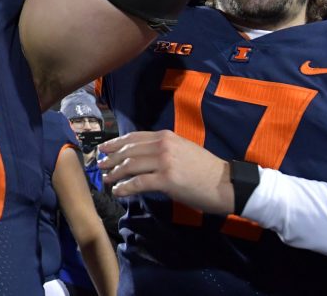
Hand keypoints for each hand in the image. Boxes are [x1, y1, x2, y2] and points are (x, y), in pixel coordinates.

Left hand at [99, 130, 233, 214]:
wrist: (227, 183)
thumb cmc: (206, 169)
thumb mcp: (182, 150)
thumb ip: (162, 150)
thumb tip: (141, 156)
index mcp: (165, 136)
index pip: (133, 137)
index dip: (115, 143)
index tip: (103, 148)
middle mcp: (163, 145)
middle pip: (128, 151)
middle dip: (110, 158)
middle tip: (99, 166)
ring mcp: (164, 162)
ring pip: (130, 166)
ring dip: (115, 173)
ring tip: (106, 180)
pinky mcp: (166, 179)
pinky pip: (138, 183)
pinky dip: (125, 187)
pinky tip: (118, 191)